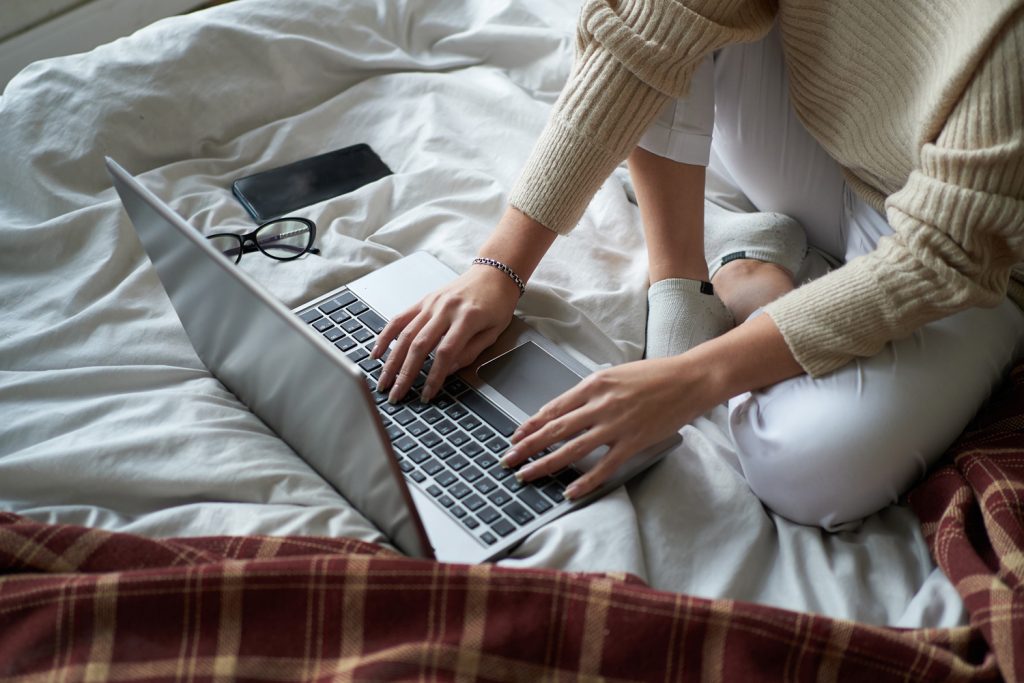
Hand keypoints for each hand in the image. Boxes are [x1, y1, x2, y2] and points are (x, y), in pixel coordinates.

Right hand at [372, 265, 519, 402]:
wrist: (493, 273)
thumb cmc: (497, 303)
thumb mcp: (494, 332)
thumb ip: (471, 352)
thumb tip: (448, 370)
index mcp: (467, 318)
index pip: (445, 352)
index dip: (434, 376)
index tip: (426, 394)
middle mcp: (445, 309)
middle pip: (420, 345)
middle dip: (405, 374)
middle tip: (396, 395)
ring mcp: (431, 304)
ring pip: (405, 334)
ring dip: (392, 361)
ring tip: (384, 381)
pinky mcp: (423, 301)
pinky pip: (399, 319)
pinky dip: (386, 336)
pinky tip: (377, 352)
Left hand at [501, 356, 715, 499]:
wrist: (689, 380)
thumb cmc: (653, 376)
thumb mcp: (614, 375)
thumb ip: (589, 393)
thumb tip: (563, 411)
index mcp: (593, 384)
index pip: (553, 408)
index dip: (530, 425)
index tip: (514, 437)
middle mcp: (600, 404)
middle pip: (554, 429)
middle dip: (527, 447)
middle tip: (507, 460)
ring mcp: (616, 425)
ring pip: (572, 449)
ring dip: (545, 464)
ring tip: (527, 475)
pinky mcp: (633, 442)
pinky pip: (604, 466)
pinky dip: (585, 481)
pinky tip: (569, 492)